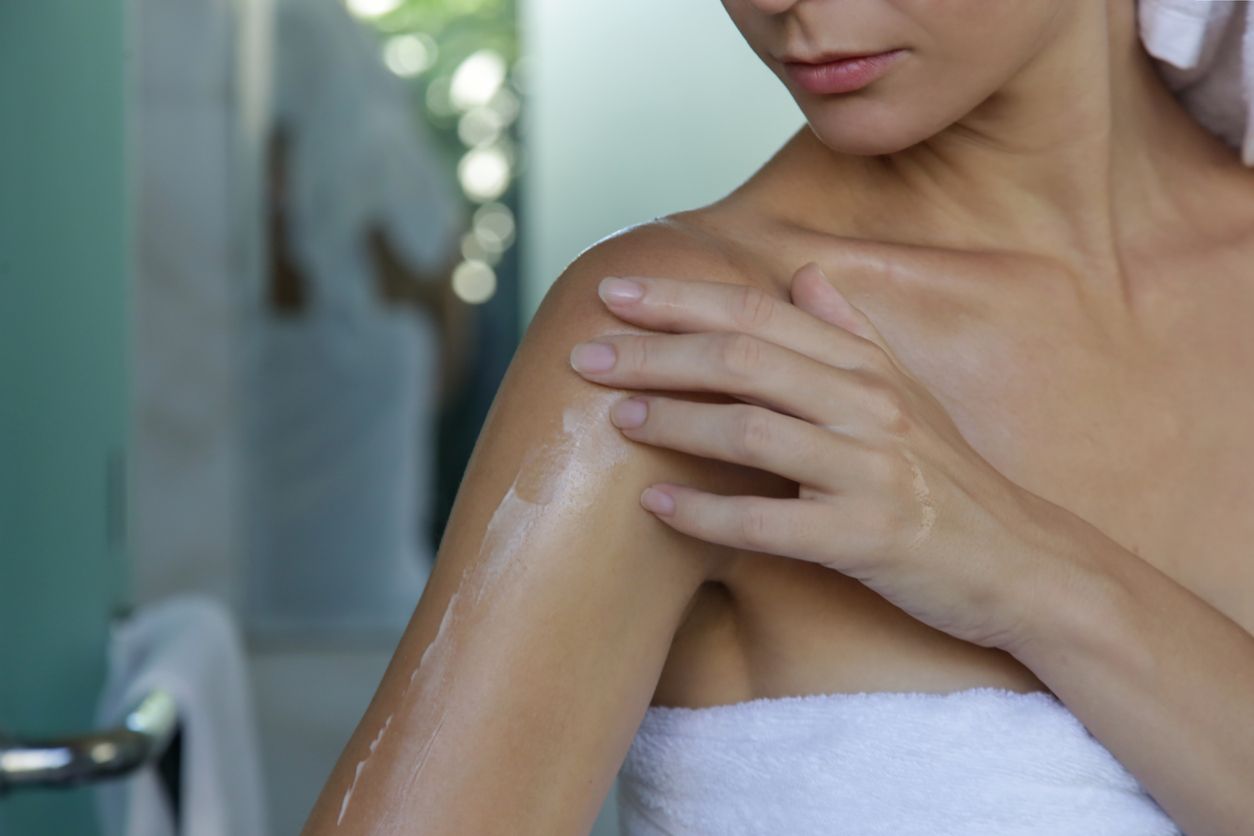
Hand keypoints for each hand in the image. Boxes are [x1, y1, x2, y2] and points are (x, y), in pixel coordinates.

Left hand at [568, 263, 1069, 651]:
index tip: (613, 290)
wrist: (1023, 562)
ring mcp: (870, 472)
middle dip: (656, 354)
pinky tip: (654, 507)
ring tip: (613, 420)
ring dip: (673, 423)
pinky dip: (706, 515)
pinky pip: (770, 523)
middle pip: (743, 361)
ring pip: (752, 432)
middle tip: (586, 355)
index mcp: (865, 368)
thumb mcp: (907, 394)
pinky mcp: (868, 538)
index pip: (758, 314)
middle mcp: (867, 407)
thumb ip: (850, 333)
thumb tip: (803, 273)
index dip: (680, 299)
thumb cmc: (951, 478)